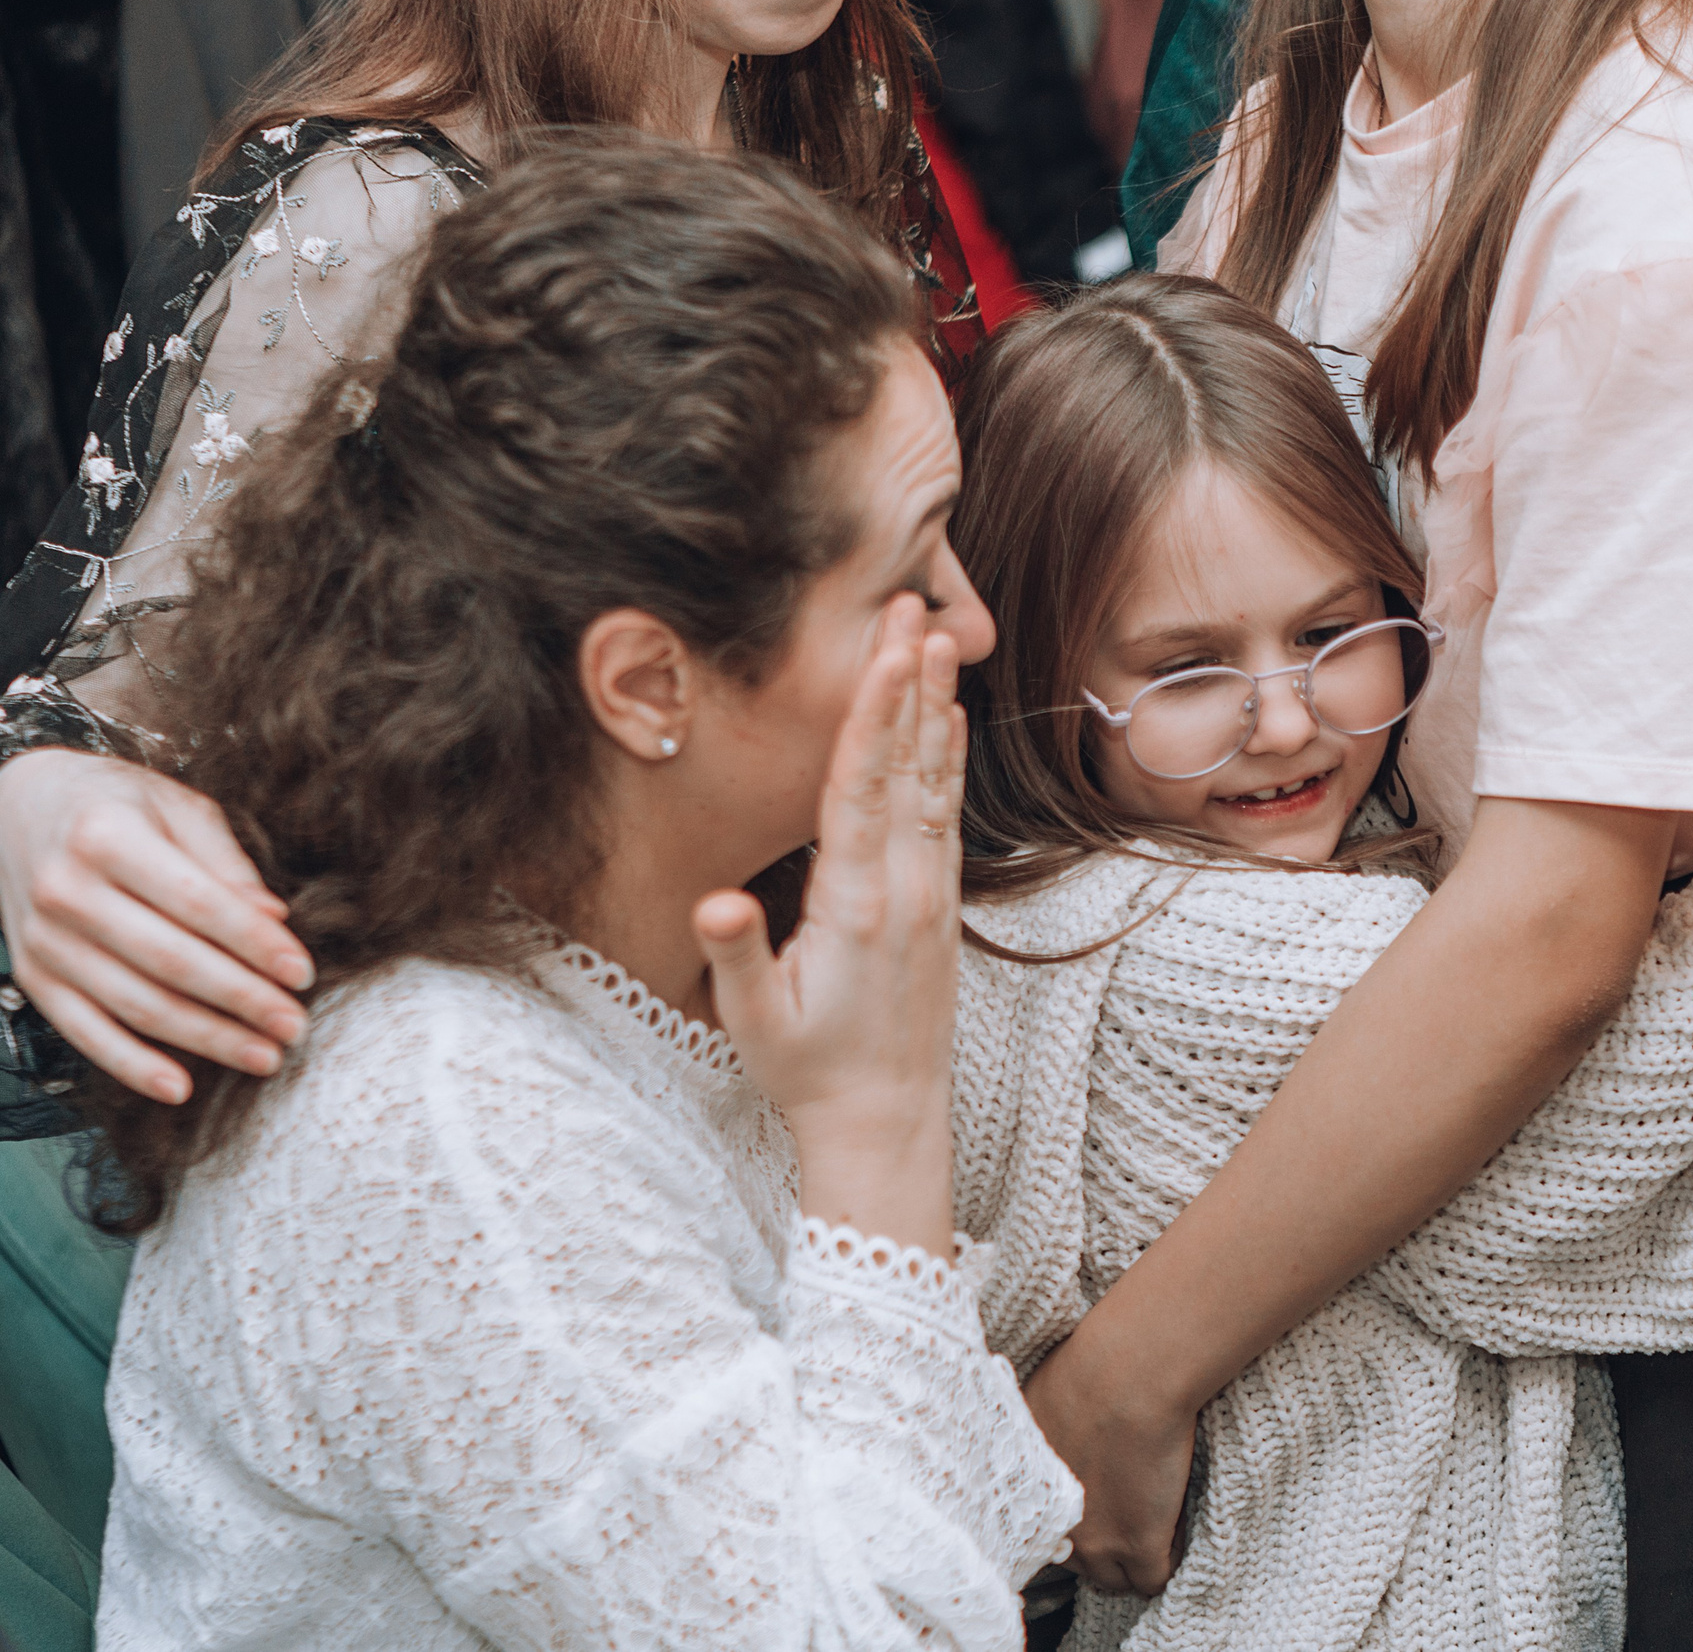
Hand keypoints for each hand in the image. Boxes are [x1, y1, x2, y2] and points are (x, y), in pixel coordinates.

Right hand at [0, 749, 310, 1100]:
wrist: (17, 806)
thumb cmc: (117, 803)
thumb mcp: (176, 807)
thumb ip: (226, 862)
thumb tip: (276, 917)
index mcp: (108, 836)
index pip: (197, 902)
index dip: (254, 943)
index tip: (302, 974)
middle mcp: (66, 890)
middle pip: (169, 961)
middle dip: (241, 1000)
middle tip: (295, 1027)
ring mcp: (43, 939)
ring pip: (135, 1003)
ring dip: (205, 1039)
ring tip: (264, 1056)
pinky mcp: (33, 977)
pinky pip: (84, 1031)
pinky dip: (131, 1065)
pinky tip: (181, 1088)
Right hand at [694, 597, 964, 1248]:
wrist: (888, 1119)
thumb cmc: (809, 1069)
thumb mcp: (756, 1019)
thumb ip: (737, 954)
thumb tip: (712, 902)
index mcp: (856, 904)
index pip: (862, 787)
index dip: (874, 712)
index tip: (889, 647)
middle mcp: (904, 887)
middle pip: (907, 764)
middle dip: (912, 681)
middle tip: (920, 605)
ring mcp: (931, 893)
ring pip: (935, 781)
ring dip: (936, 707)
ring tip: (942, 639)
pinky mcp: (941, 904)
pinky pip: (946, 813)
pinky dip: (947, 759)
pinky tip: (948, 721)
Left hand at [1021, 1326, 1196, 1595]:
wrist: (1129, 1373)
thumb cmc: (1086, 1370)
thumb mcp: (1035, 1408)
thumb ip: (1033, 1442)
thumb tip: (1041, 1442)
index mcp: (1027, 1496)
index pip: (1043, 1540)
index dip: (1072, 1525)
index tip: (1091, 1513)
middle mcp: (1054, 1528)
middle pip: (1078, 1563)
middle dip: (1099, 1545)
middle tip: (1124, 1517)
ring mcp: (1096, 1543)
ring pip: (1113, 1579)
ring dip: (1131, 1560)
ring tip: (1153, 1527)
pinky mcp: (1139, 1545)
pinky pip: (1153, 1580)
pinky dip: (1166, 1561)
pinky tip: (1173, 1534)